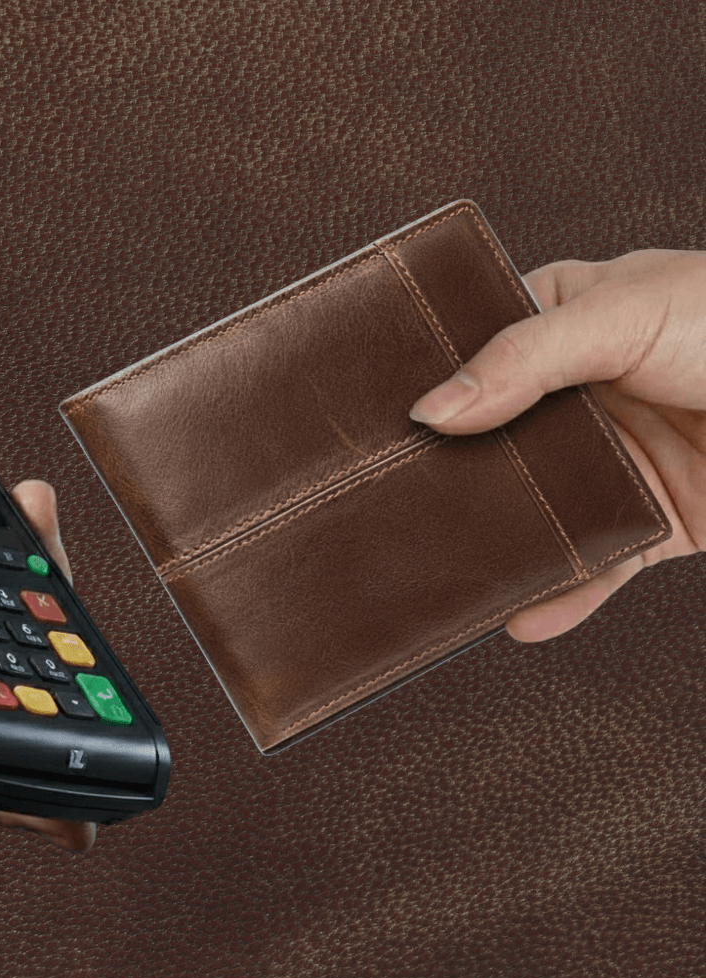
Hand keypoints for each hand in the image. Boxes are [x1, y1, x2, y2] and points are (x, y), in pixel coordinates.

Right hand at [407, 248, 705, 642]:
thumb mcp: (626, 314)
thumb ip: (525, 357)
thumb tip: (435, 405)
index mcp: (563, 322)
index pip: (474, 353)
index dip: (429, 386)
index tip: (382, 424)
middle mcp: (578, 394)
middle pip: (494, 440)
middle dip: (453, 474)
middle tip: (397, 500)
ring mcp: (610, 459)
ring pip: (536, 508)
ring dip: (501, 539)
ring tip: (447, 565)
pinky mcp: (647, 518)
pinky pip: (594, 563)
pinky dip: (564, 592)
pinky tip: (526, 612)